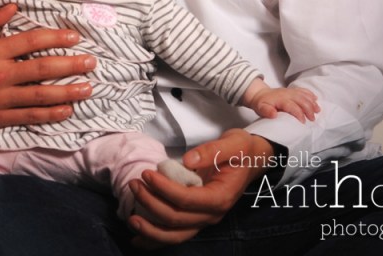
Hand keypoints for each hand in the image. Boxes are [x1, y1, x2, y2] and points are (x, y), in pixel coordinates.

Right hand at [0, 3, 95, 140]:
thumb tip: (13, 6)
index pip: (30, 41)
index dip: (55, 37)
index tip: (74, 37)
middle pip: (42, 68)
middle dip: (70, 64)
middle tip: (91, 62)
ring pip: (41, 95)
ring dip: (68, 92)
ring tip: (88, 88)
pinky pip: (30, 117)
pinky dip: (50, 114)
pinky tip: (67, 110)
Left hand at [127, 129, 273, 248]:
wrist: (252, 160)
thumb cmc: (241, 150)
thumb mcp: (233, 143)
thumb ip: (211, 151)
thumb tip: (187, 159)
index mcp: (221, 197)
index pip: (187, 199)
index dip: (164, 189)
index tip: (146, 174)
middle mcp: (212, 215)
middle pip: (177, 219)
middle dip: (151, 203)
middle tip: (134, 184)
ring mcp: (204, 220)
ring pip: (175, 235)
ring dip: (151, 228)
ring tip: (131, 218)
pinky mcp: (196, 220)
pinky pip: (176, 235)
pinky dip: (155, 239)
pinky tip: (138, 239)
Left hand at [247, 85, 319, 122]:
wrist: (260, 94)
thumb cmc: (262, 103)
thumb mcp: (261, 108)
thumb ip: (266, 111)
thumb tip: (274, 114)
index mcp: (280, 99)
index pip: (292, 106)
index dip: (299, 114)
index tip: (303, 122)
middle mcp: (287, 94)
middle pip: (301, 100)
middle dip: (309, 109)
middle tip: (312, 119)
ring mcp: (291, 91)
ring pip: (304, 95)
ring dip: (312, 103)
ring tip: (317, 111)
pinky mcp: (293, 90)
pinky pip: (303, 90)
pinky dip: (311, 95)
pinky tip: (316, 99)